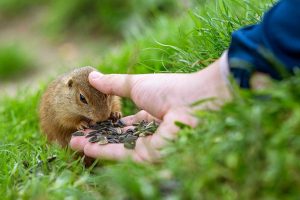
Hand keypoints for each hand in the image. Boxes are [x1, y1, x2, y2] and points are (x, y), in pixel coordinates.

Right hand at [69, 58, 230, 161]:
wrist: (194, 101)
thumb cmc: (169, 89)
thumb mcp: (136, 84)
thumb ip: (114, 84)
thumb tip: (92, 75)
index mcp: (152, 115)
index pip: (125, 123)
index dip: (107, 123)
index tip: (89, 122)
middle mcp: (151, 133)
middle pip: (119, 137)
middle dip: (97, 136)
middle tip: (76, 135)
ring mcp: (150, 146)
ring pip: (118, 147)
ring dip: (96, 145)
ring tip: (74, 141)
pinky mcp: (150, 156)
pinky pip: (122, 154)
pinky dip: (103, 150)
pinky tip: (85, 146)